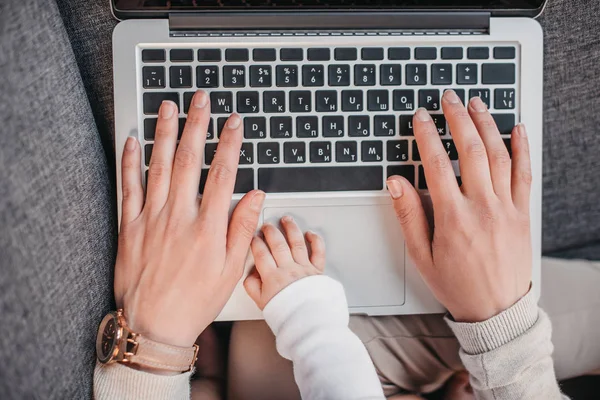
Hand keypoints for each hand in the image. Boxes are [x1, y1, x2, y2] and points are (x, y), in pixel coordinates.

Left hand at [115, 90, 264, 347]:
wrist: (153, 325)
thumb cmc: (195, 300)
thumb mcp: (231, 270)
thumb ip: (243, 229)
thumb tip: (254, 196)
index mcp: (207, 227)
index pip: (221, 173)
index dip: (229, 143)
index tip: (234, 122)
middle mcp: (178, 217)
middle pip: (188, 160)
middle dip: (196, 125)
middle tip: (200, 99)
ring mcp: (151, 219)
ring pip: (157, 166)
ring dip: (164, 133)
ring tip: (168, 107)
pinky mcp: (130, 226)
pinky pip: (128, 186)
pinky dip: (130, 161)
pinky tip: (134, 141)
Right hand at [244, 217, 325, 309]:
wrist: (309, 323)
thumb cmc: (287, 315)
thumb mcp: (261, 303)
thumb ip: (252, 286)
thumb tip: (250, 274)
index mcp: (273, 277)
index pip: (261, 253)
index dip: (255, 242)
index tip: (252, 236)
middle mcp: (288, 270)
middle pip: (277, 244)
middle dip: (270, 231)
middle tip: (266, 225)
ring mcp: (304, 268)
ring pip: (296, 242)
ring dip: (290, 229)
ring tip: (286, 220)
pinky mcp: (318, 271)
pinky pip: (318, 252)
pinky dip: (315, 240)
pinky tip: (310, 233)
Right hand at [386, 90, 531, 322]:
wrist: (496, 310)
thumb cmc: (456, 284)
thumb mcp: (421, 256)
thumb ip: (408, 216)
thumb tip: (396, 183)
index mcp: (453, 217)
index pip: (436, 164)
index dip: (426, 135)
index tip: (421, 117)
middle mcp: (482, 207)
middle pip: (469, 150)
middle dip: (458, 118)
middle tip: (449, 98)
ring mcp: (506, 208)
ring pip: (498, 155)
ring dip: (487, 124)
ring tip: (476, 103)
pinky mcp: (522, 213)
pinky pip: (525, 173)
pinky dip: (522, 148)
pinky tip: (517, 129)